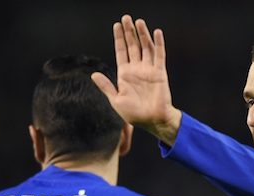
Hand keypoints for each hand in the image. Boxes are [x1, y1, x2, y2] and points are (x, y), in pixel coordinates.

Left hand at [91, 14, 181, 145]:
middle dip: (129, 32)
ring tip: (138, 21)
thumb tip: (93, 74)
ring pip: (145, 47)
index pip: (121, 52)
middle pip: (132, 46)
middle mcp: (137, 69)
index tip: (116, 25)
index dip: (119, 39)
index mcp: (125, 74)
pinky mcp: (160, 72)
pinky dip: (158, 43)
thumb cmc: (134, 114)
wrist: (153, 121)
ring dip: (142, 34)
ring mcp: (149, 69)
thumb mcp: (116, 100)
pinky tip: (156, 32)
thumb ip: (106, 86)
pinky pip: (159, 55)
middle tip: (126, 18)